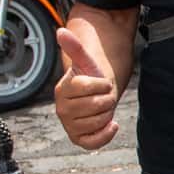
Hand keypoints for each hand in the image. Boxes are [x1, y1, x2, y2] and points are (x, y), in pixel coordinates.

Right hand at [55, 24, 119, 148]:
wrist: (94, 97)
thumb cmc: (91, 79)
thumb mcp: (86, 62)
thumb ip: (75, 48)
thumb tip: (62, 31)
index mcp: (63, 90)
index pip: (89, 86)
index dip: (102, 84)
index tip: (100, 83)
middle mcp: (62, 110)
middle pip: (97, 105)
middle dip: (107, 99)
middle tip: (102, 96)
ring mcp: (69, 125)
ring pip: (99, 121)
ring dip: (107, 113)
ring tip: (101, 108)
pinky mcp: (79, 139)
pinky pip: (93, 142)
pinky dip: (105, 134)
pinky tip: (111, 125)